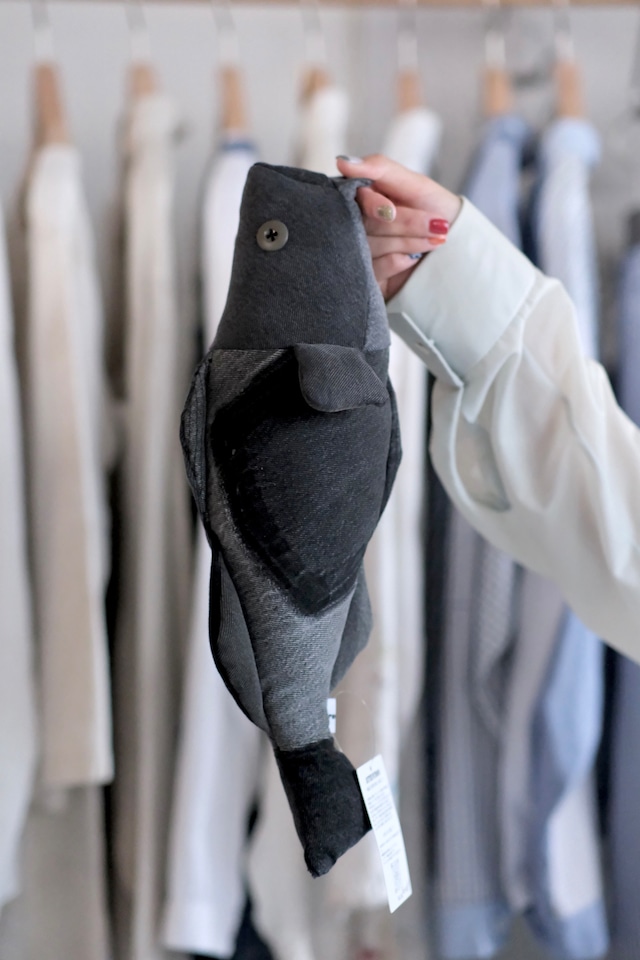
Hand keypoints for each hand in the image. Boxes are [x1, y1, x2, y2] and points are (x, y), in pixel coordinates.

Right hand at [336, 154, 462, 300]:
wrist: (457, 244)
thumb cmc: (435, 209)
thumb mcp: (414, 184)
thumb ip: (379, 168)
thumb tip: (342, 161)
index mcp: (361, 197)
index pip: (353, 198)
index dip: (372, 205)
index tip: (391, 209)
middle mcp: (355, 224)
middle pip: (365, 225)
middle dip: (405, 224)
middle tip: (435, 224)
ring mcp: (359, 252)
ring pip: (369, 248)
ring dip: (407, 243)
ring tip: (433, 240)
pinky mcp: (366, 276)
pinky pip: (372, 270)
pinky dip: (397, 263)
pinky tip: (412, 261)